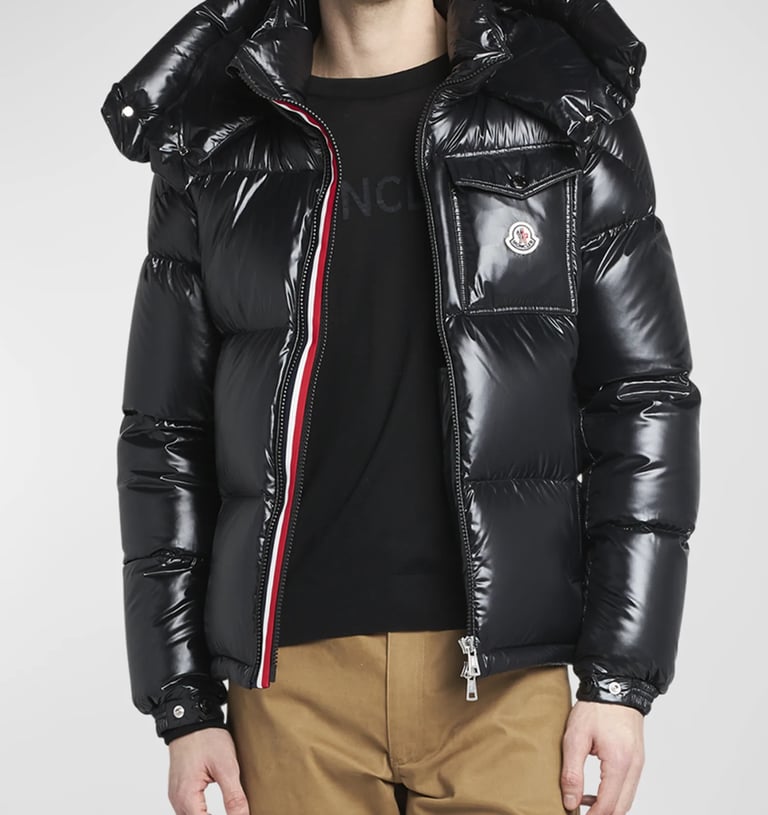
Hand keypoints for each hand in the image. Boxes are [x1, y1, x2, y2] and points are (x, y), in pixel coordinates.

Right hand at [168, 726, 249, 814]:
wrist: (192, 719)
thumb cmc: (206, 738)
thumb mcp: (226, 766)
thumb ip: (234, 796)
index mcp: (187, 797)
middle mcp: (177, 800)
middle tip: (236, 813)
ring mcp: (176, 795)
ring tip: (229, 812)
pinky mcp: (179, 789)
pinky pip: (188, 810)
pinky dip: (201, 814)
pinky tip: (215, 811)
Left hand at [560, 700, 644, 814]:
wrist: (616, 686)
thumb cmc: (595, 709)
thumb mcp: (575, 737)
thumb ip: (572, 772)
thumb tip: (570, 802)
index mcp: (619, 762)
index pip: (608, 805)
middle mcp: (634, 767)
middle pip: (621, 809)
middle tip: (580, 812)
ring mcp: (638, 764)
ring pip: (626, 800)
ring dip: (607, 807)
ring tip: (582, 801)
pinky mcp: (637, 760)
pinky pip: (627, 787)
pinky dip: (613, 795)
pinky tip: (595, 790)